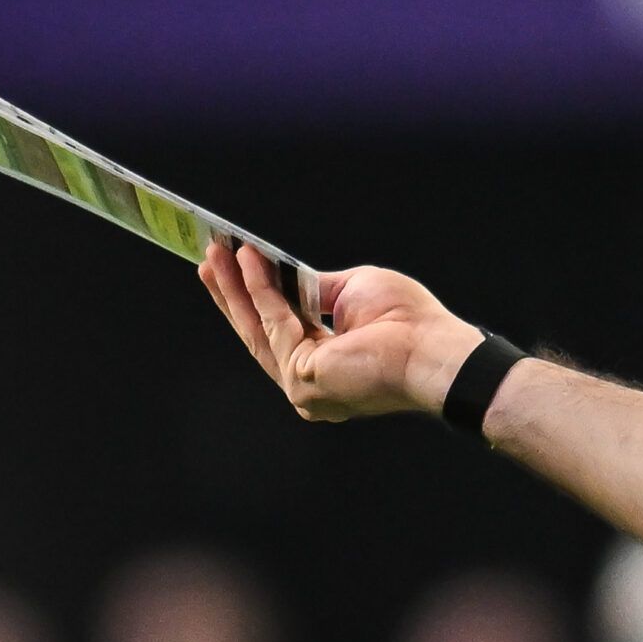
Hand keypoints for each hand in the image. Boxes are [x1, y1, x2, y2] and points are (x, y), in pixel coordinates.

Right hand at [200, 243, 482, 421]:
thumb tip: (290, 276)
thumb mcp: (355, 291)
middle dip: (233, 294)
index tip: (233, 267)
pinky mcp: (302, 377)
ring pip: (258, 329)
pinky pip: (273, 323)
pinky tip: (246, 261)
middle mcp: (310, 383)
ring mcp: (303, 386)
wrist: (432, 348)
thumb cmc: (409, 321)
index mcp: (326, 366)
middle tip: (210, 259)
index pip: (279, 332)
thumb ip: (317, 290)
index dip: (254, 300)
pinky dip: (257, 289)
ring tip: (214, 254)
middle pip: (259, 333)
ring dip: (234, 289)